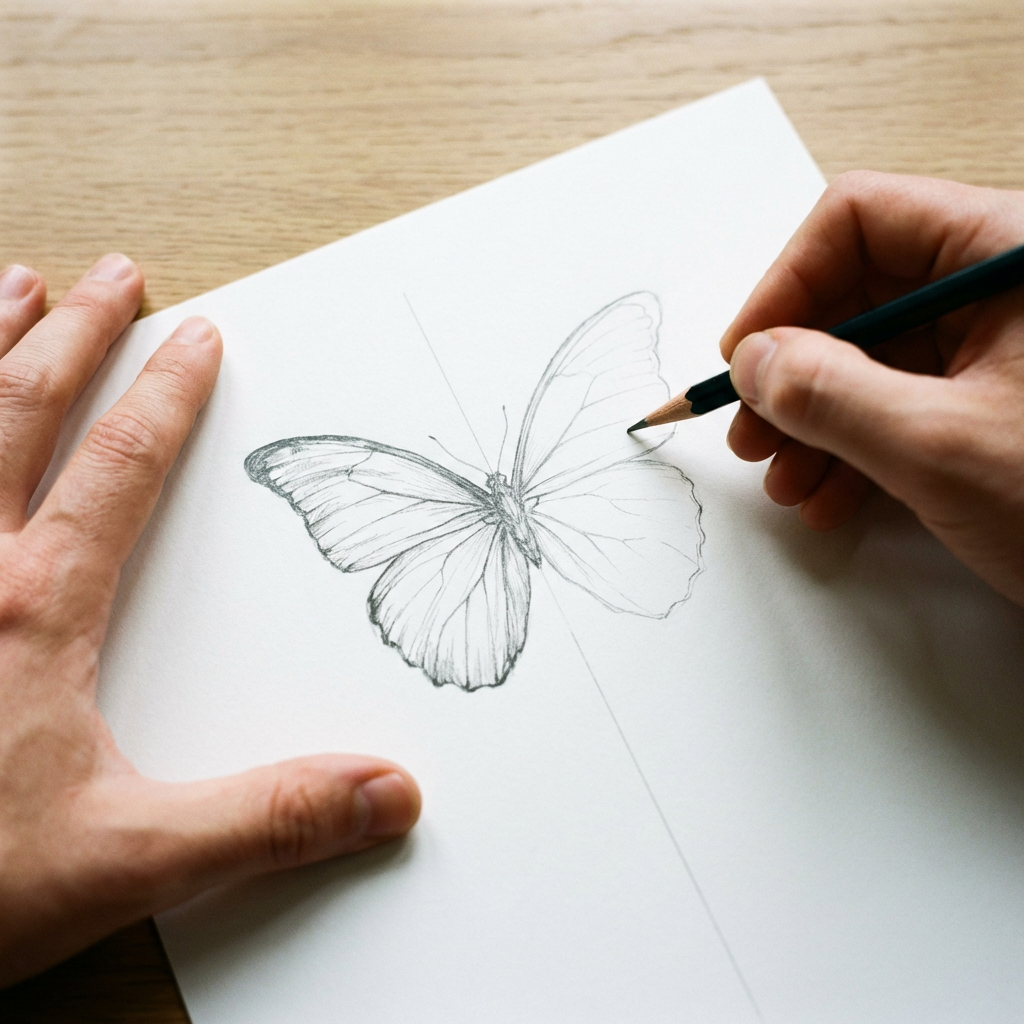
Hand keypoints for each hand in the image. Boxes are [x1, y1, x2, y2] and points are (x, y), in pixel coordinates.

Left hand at [0, 256, 420, 985]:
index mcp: (32, 611)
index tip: (197, 337)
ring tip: (12, 287)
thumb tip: (387, 791)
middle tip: (113, 278)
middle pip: (20, 413)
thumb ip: (264, 818)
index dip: (166, 396)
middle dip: (76, 337)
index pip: (118, 469)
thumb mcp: (125, 859)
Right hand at [720, 171, 1023, 606]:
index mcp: (1011, 251)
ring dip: (814, 421)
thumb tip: (754, 361)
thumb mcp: (943, 448)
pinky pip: (904, 404)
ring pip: (874, 358)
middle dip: (793, 371)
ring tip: (785, 480)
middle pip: (858, 293)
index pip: (861, 220)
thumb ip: (832, 396)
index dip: (786, 285)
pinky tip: (831, 496)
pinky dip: (856, 449)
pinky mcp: (1000, 403)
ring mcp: (1004, 348)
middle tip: (752, 430)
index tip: (745, 355)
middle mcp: (1005, 286)